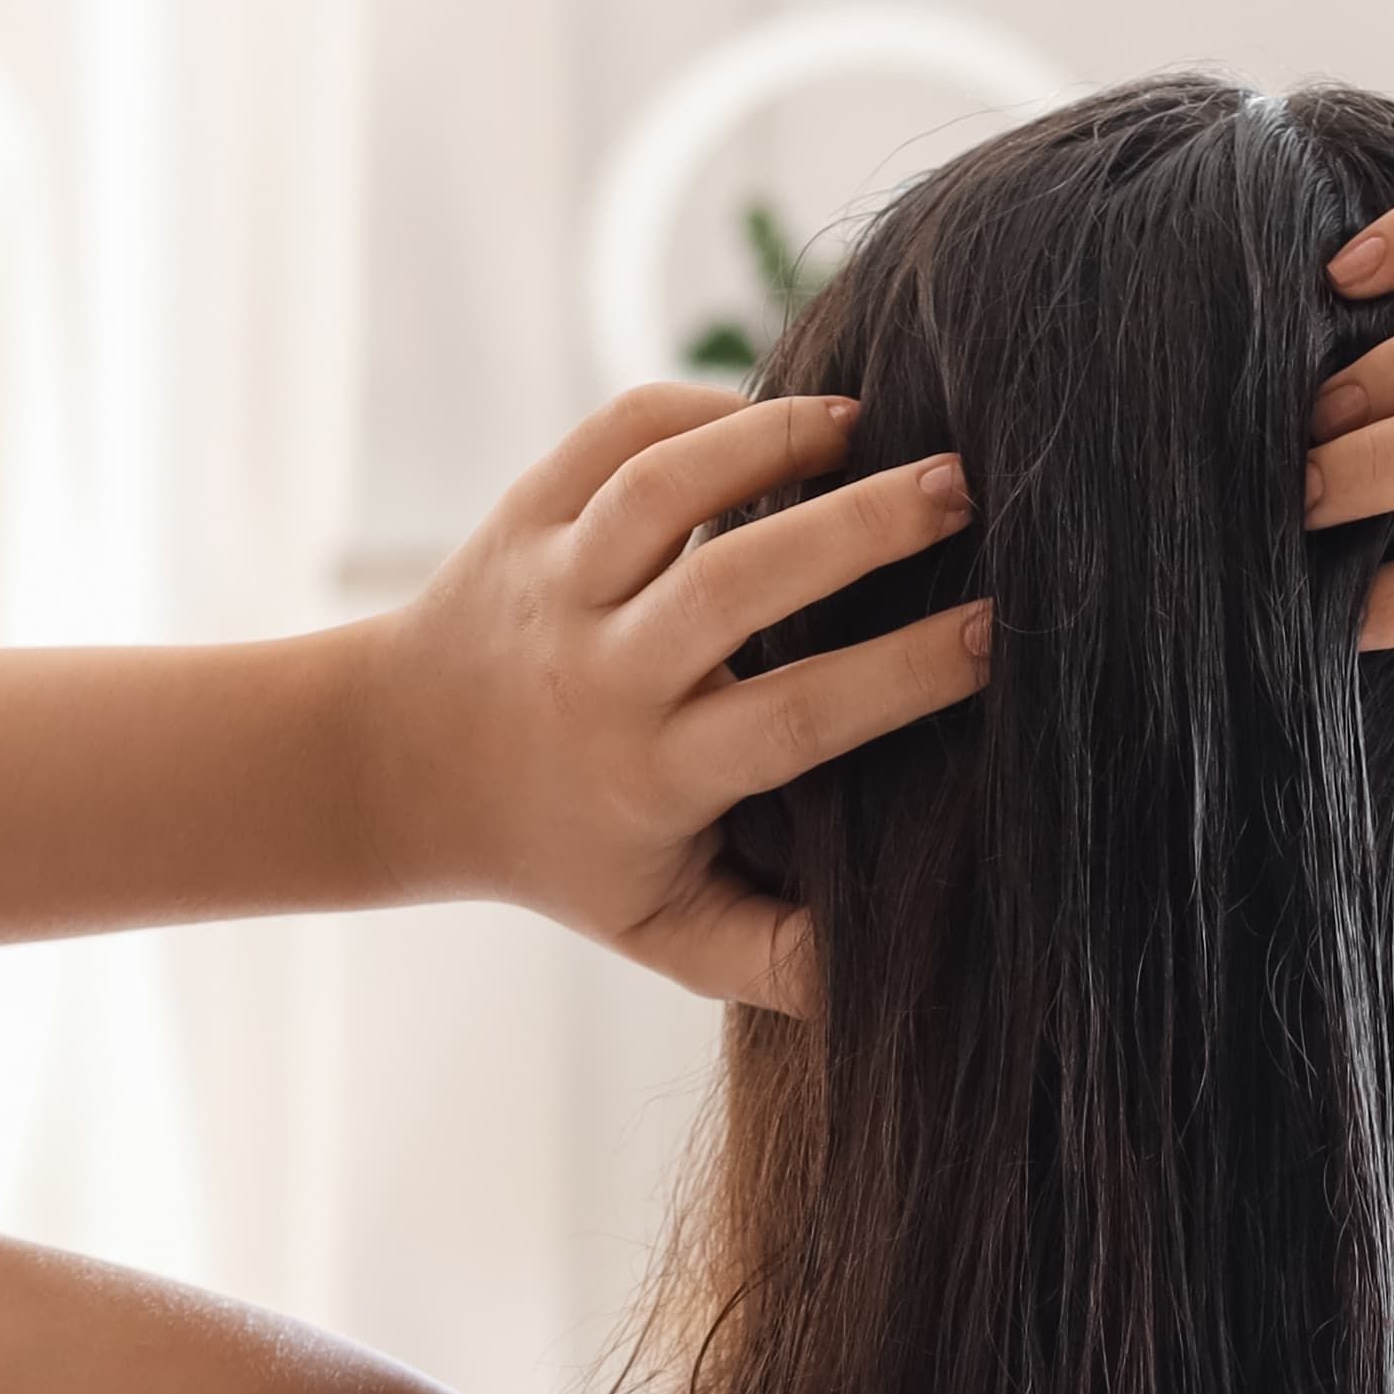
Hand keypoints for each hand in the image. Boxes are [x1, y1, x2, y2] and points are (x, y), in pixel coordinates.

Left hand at [354, 384, 988, 1007]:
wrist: (403, 766)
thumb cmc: (567, 848)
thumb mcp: (662, 929)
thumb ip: (771, 958)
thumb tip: (883, 986)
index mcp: (655, 776)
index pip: (792, 718)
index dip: (896, 675)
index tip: (991, 634)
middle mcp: (603, 674)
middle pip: (734, 585)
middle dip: (855, 528)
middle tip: (961, 486)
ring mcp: (558, 582)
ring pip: (663, 490)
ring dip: (771, 440)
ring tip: (869, 421)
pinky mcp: (527, 512)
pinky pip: (613, 436)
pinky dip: (696, 406)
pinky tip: (773, 414)